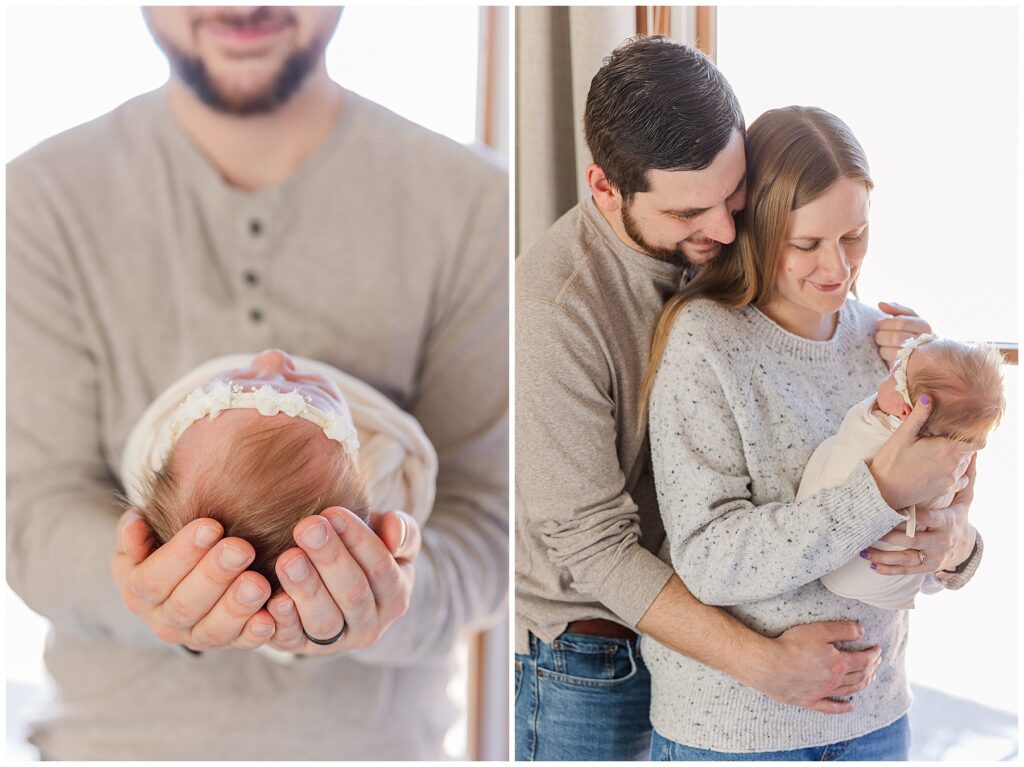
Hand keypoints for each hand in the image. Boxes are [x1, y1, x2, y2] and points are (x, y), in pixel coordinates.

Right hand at [110, 510, 276, 650]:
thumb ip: (136, 530)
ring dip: (236, 608)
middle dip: (214, 576)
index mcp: (139, 590)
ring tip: (258, 583)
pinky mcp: (229, 641)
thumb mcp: (147, 534)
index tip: (210, 526)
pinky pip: (242, 643)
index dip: (180, 554)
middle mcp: (163, 620)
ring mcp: (196, 635)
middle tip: (241, 549)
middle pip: (185, 606)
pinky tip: (269, 618)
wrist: (196, 563)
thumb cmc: (172, 541)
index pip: (153, 578)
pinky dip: (255, 633)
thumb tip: (135, 522)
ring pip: (213, 630)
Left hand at [265, 507, 419, 654]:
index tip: (334, 512)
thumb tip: (394, 534)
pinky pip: (293, 641)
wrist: (337, 586)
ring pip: (325, 621)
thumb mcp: (390, 539)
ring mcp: (336, 642)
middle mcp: (370, 625)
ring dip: (306, 589)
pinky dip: (283, 622)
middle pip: (353, 595)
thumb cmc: (364, 553)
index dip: (359, 540)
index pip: (382, 569)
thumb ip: (402, 530)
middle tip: (307, 528)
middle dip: (330, 559)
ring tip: (288, 558)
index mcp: (395, 597)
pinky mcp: (301, 648)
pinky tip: (274, 599)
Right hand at [745, 621, 881, 713]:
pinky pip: (830, 707)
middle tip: (876, 662)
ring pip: (849, 690)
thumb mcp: (819, 630)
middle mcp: (834, 681)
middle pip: (859, 676)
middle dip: (871, 668)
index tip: (878, 650)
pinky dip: (842, 708)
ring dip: (862, 684)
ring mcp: (822, 692)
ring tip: (869, 679)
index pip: (863, 660)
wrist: (769, 666)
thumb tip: (862, 631)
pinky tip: (850, 707)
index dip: (873, 655)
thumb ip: (843, 629)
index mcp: (839, 663)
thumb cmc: (792, 646)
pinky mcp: (809, 700)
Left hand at [865, 455, 977, 574]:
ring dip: (884, 556)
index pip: (929, 518)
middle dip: (891, 536)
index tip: (894, 510)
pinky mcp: (926, 568)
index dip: (913, 516)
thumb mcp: (964, 498)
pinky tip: (873, 566)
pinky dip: (889, 569)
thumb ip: (964, 477)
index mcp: (948, 522)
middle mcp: (941, 542)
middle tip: (870, 529)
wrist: (965, 545)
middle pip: (914, 540)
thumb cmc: (958, 515)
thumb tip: (971, 452)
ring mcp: (933, 557)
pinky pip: (906, 571)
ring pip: (907, 558)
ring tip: (864, 550)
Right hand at [869, 395, 978, 509]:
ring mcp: (950, 480)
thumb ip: (918, 416)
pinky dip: (954, 472)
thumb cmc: (890, 462)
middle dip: (960, 444)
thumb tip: (929, 396)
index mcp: (947, 450)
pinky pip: (959, 479)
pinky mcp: (944, 490)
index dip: (974, 435)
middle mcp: (954, 466)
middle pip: (970, 452)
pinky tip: (939, 467)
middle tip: (942, 437)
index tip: (963, 429)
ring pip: (964, 465)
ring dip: (956, 458)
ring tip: (938, 452)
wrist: (882, 492)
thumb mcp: (902, 436)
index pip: (978, 442)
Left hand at [874, 302, 931, 363]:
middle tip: (879, 336)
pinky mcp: (909, 368)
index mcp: (923, 325)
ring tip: (883, 345)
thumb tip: (880, 304)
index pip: (899, 322)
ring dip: (882, 348)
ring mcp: (918, 356)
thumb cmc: (913, 332)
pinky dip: (885, 357)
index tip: (878, 324)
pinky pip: (892, 363)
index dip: (884, 323)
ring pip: (891, 351)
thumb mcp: (909, 317)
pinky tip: (887, 354)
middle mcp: (923, 340)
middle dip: (881, 336)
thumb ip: (896, 309)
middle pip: (894, 337)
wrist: (926, 356)